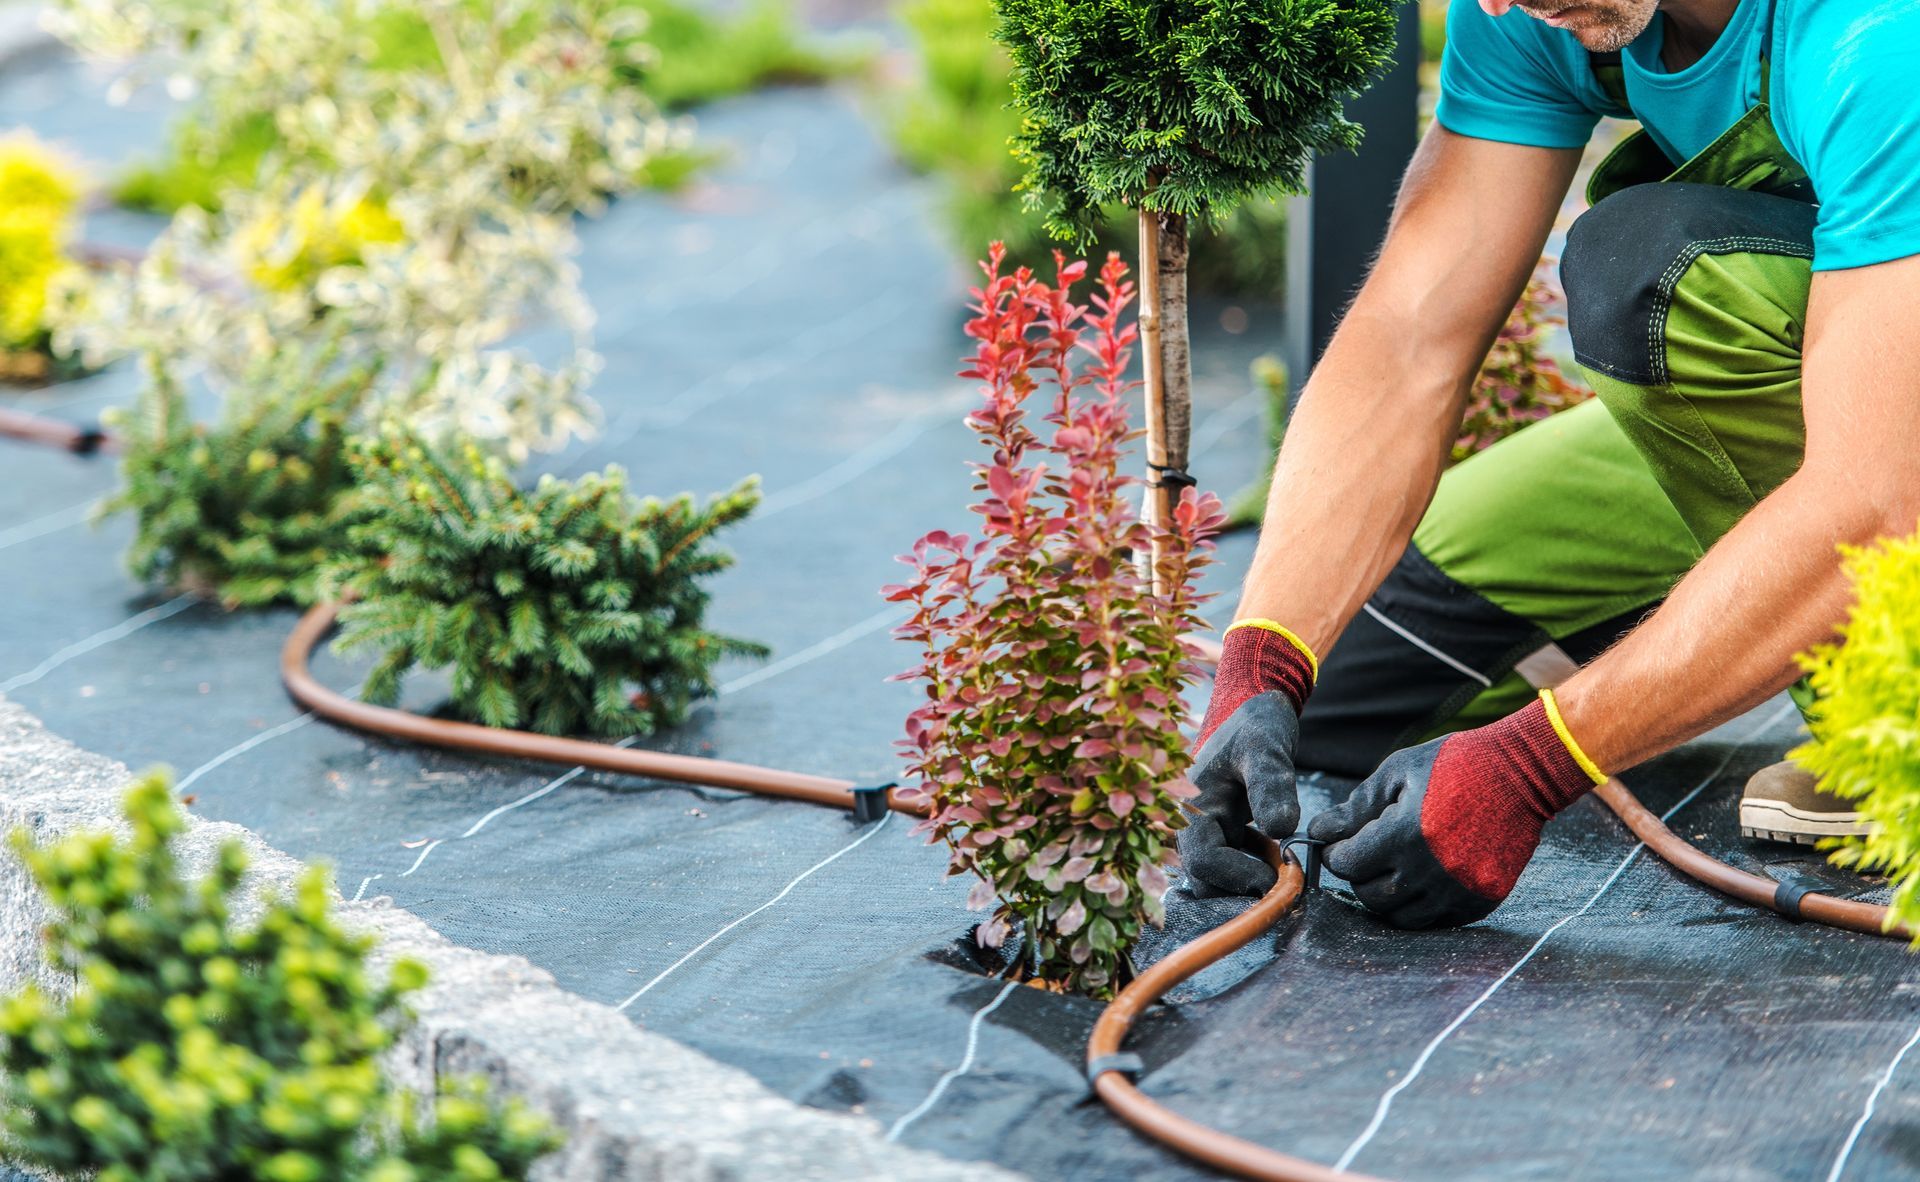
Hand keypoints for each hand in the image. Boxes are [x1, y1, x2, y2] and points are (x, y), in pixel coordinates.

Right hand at [1178, 621, 1316, 896]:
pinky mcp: (1216, 836)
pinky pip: (1227, 871)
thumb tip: (1282, 830)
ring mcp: (1202, 832)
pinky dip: (1251, 871)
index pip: (1203, 860)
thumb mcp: (1266, 749)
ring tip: (1279, 858)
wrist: (1252, 710)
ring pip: (1215, 882)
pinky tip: (1272, 850)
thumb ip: (1272, 787)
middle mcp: (1188, 825)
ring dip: (1248, 881)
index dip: (1239, 875)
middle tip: (1284, 874)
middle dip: (1243, 887)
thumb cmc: (1255, 726)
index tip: (1277, 875)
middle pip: (1204, 881)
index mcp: (1190, 804)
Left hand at [1307, 693, 1602, 927]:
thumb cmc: (1453, 764)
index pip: (1348, 865)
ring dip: (1387, 895)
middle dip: (1359, 876)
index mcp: (1404, 835)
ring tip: (1392, 867)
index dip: (1337, 854)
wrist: (1522, 774)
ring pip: (1401, 916)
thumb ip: (1357, 807)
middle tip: (1365, 854)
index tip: (1340, 843)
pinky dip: (1420, 905)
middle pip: (1370, 896)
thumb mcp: (1398, 772)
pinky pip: (1436, 921)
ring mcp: (1458, 891)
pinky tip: (1420, 879)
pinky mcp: (1480, 901)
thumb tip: (1320, 831)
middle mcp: (1430, 871)